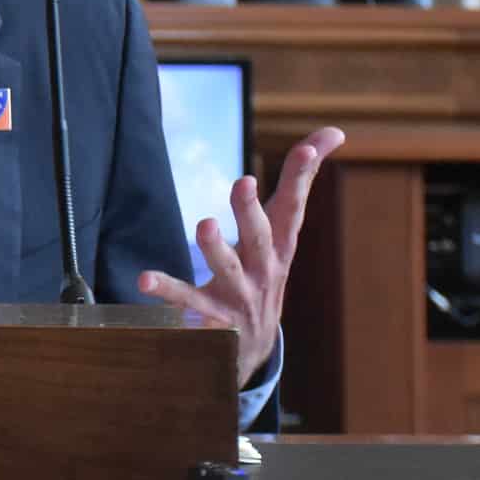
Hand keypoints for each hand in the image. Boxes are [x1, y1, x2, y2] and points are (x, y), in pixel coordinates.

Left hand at [139, 126, 345, 386]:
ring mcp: (238, 297)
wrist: (254, 348)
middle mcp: (263, 270)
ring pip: (227, 270)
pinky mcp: (210, 319)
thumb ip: (298, 182)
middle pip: (261, 237)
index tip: (310, 147)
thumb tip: (334, 132)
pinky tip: (146, 281)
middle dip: (252, 211)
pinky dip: (169, 293)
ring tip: (205, 224)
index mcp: (280, 246)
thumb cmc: (266, 271)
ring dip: (217, 248)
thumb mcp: (282, 231)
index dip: (302, 177)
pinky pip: (187, 304)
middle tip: (244, 182)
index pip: (293, 207)